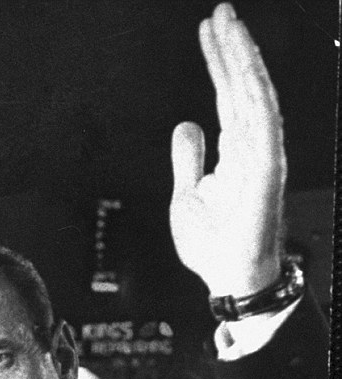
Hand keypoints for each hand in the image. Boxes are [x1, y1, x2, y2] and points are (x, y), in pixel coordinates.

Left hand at [170, 3, 284, 296]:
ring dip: (242, 60)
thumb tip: (186, 125)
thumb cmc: (212, 244)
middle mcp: (253, 146)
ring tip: (228, 25)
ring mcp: (263, 156)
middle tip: (219, 12)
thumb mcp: (186, 196)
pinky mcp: (266, 173)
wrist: (228, 280)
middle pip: (241, 87)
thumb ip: (188, 160)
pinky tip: (245, 69)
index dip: (219, 62)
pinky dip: (255, 95)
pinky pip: (264, 125)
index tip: (208, 29)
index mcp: (236, 150)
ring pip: (254, 96)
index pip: (228, 95)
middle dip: (231, 48)